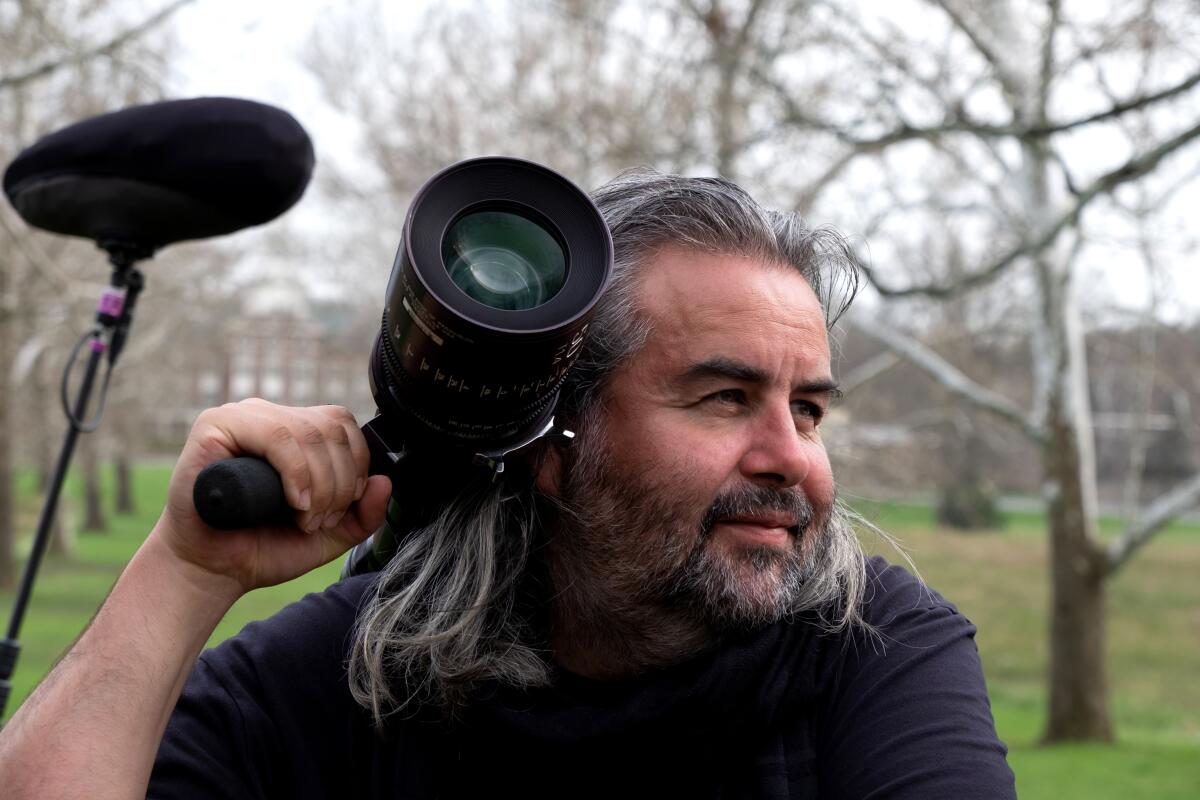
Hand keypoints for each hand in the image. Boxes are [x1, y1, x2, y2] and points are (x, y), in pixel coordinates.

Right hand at [154, 398, 391, 594]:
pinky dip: (296, 472)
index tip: (341, 509)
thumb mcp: (329, 535)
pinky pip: (276, 435)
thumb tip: (385, 481)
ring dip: (320, 482)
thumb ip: (363, 514)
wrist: (213, 570)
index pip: (344, 424)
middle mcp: (271, 417)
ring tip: (304, 518)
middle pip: (331, 427)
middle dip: (339, 482)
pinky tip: (293, 501)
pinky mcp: (216, 425)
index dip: (355, 466)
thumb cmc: (263, 546)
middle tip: (320, 520)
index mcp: (296, 432)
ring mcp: (243, 417)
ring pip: (308, 431)